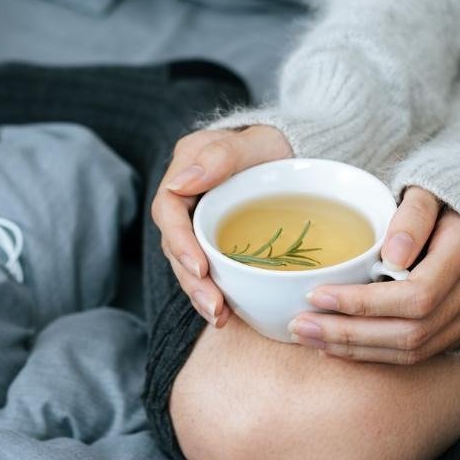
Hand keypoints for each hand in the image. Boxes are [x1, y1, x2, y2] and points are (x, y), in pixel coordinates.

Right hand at [151, 125, 292, 325]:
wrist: (291, 157)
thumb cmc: (273, 144)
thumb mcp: (255, 142)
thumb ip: (221, 157)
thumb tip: (180, 184)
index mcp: (185, 171)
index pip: (168, 210)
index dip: (179, 241)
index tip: (199, 267)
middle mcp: (184, 200)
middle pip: (175, 245)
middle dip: (191, 279)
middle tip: (213, 306)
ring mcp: (197, 222)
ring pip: (188, 262)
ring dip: (200, 293)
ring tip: (219, 317)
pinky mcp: (213, 241)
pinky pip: (208, 269)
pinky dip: (215, 291)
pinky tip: (228, 313)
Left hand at [288, 188, 459, 363]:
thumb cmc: (445, 198)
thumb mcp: (428, 189)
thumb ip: (413, 216)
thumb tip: (392, 255)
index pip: (415, 294)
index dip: (363, 303)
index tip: (316, 295)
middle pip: (410, 331)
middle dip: (348, 334)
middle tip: (299, 326)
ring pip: (412, 350)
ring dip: (355, 350)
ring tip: (308, 338)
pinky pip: (417, 354)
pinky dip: (374, 354)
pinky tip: (336, 346)